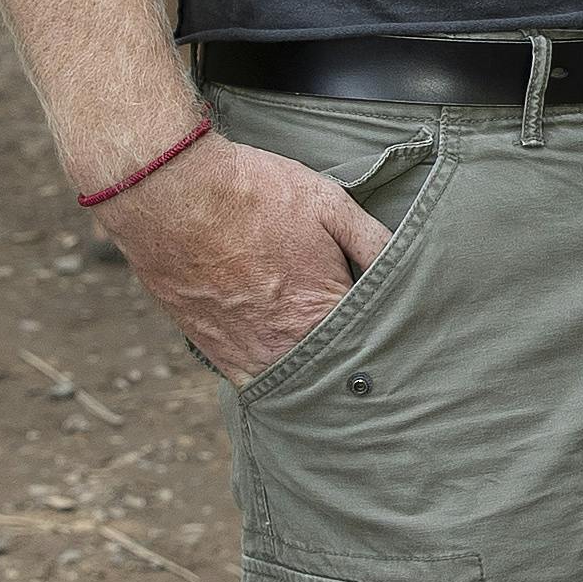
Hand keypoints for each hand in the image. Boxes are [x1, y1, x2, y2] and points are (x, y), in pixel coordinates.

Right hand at [99, 121, 390, 376]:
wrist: (173, 195)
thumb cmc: (255, 193)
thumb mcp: (331, 204)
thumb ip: (375, 243)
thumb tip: (409, 271)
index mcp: (325, 312)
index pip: (377, 346)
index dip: (392, 339)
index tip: (404, 337)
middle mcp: (289, 346)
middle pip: (340, 376)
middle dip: (358, 367)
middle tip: (377, 360)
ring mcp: (249, 356)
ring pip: (300, 388)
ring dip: (318, 378)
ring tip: (332, 364)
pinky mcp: (216, 353)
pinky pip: (257, 384)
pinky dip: (277, 380)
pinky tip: (291, 364)